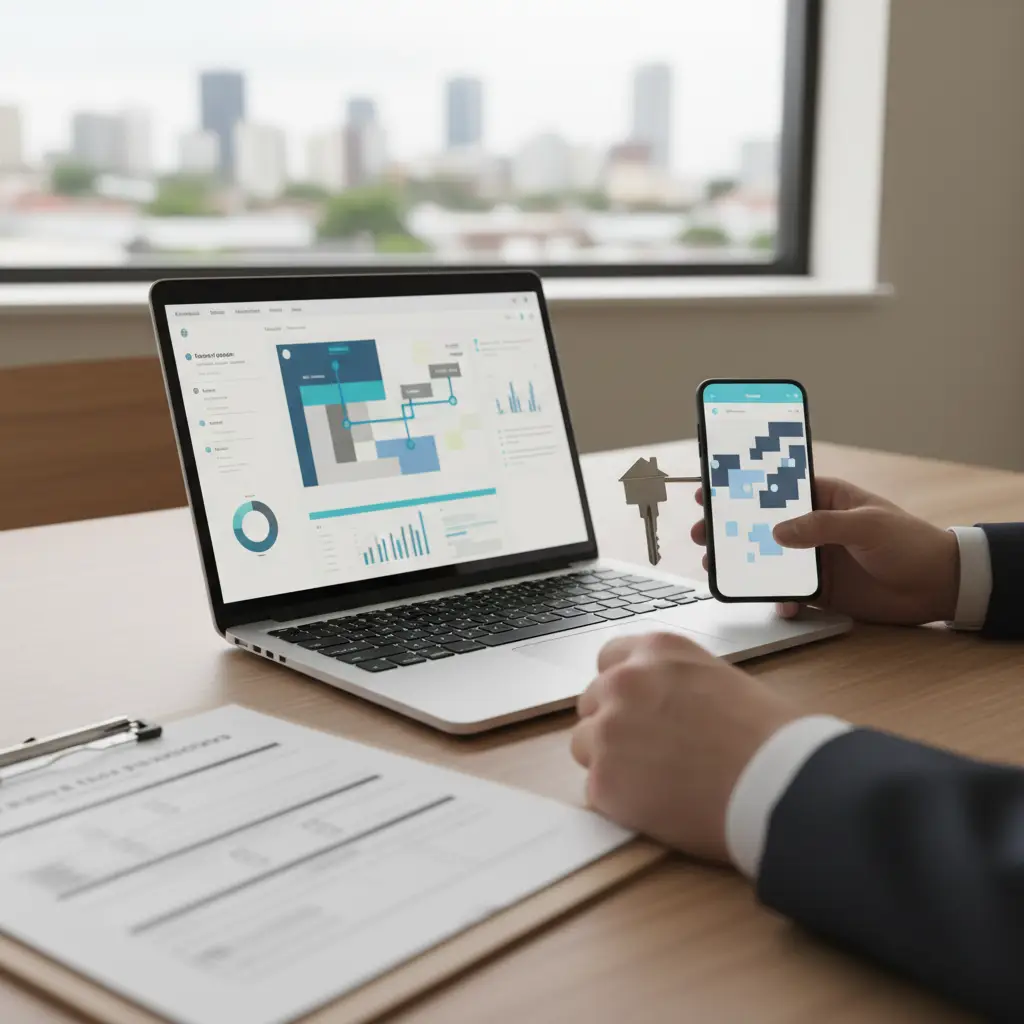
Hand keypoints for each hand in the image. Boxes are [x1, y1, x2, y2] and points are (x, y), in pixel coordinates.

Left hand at [570, 631, 799, 862]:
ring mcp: (609, 730)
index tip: (634, 707)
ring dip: (611, 761)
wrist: (780, 785)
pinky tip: (658, 805)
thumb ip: (678, 684)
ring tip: (656, 781)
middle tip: (649, 751)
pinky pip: (596, 790)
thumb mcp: (721, 680)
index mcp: (657, 651)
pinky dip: (620, 801)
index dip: (622, 688)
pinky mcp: (604, 780)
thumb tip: (663, 703)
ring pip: (585, 744)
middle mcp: (624, 681)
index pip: (609, 659)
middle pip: (592, 702)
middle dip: (614, 724)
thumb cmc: (771, 737)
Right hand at [690, 477, 959, 625]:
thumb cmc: (910, 542)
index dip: (740, 488)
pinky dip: (779, 601)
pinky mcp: (820, 591)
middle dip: (729, 530)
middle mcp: (812, 528)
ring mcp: (813, 560)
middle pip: (760, 526)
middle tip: (703, 534)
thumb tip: (777, 533)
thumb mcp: (868, 525)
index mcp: (823, 498)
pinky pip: (787, 595)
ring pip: (766, 561)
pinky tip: (782, 605)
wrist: (940, 587)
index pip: (774, 488)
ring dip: (742, 566)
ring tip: (718, 569)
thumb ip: (821, 526)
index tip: (710, 489)